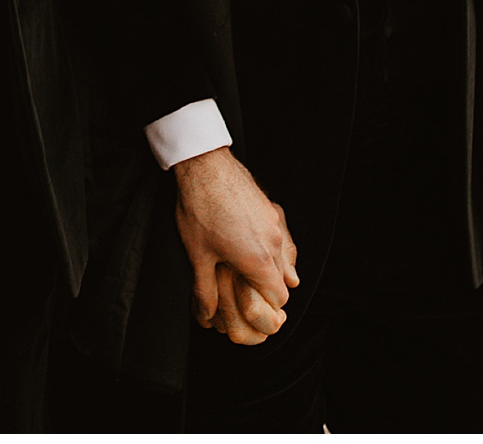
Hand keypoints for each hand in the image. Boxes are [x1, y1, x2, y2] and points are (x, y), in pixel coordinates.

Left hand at [173, 145, 297, 334]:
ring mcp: (275, 222)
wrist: (204, 165)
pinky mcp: (271, 207)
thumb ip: (205, 292)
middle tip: (247, 292)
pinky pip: (281, 236)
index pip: (279, 298)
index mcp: (259, 260)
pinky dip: (273, 247)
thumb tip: (207, 318)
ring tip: (249, 269)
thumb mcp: (197, 256)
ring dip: (272, 268)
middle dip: (268, 290)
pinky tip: (255, 244)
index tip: (251, 308)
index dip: (266, 308)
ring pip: (284, 257)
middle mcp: (274, 242)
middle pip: (284, 280)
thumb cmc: (200, 210)